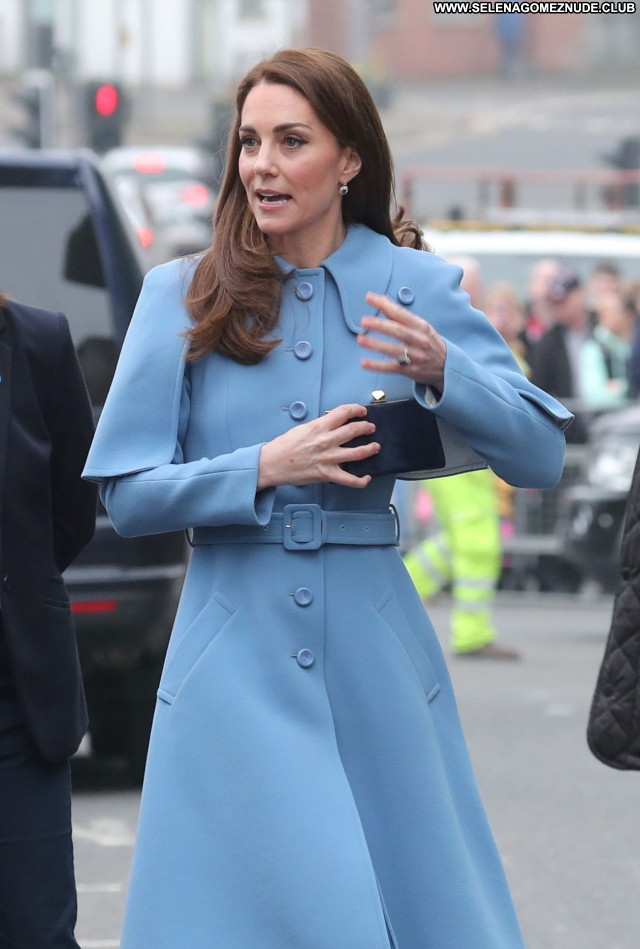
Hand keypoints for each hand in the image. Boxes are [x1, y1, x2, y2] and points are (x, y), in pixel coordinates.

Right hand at [258, 403, 380, 489]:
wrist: (271, 464)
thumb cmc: (283, 446)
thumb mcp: (302, 429)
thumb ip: (319, 426)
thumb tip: (332, 425)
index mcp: (319, 427)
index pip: (343, 412)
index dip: (356, 409)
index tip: (362, 411)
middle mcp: (326, 441)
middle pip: (354, 430)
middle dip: (367, 427)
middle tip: (371, 428)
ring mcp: (328, 458)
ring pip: (358, 453)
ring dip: (370, 449)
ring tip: (375, 447)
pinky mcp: (327, 474)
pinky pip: (349, 480)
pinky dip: (361, 480)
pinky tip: (367, 478)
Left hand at [357, 292, 446, 389]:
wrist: (447, 366)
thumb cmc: (430, 342)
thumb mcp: (421, 326)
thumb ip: (401, 315)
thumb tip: (382, 300)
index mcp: (421, 326)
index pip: (401, 313)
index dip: (385, 305)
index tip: (369, 298)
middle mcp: (419, 340)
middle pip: (397, 331)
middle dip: (380, 325)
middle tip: (364, 321)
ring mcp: (415, 356)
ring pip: (393, 349)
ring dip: (376, 344)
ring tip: (360, 339)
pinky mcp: (410, 370)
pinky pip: (391, 367)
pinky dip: (377, 366)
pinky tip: (364, 362)